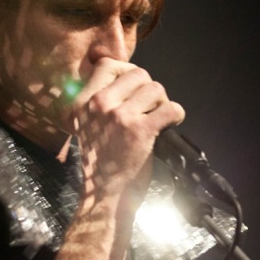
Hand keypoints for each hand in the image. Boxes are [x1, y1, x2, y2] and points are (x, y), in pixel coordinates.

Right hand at [71, 57, 184, 202]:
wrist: (105, 195)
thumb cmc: (100, 163)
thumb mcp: (87, 127)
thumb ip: (100, 102)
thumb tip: (127, 77)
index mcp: (82, 103)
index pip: (106, 64)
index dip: (127, 71)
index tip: (134, 88)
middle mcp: (98, 104)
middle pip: (137, 73)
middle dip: (148, 89)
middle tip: (149, 108)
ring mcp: (119, 116)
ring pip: (155, 88)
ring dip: (162, 102)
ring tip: (157, 119)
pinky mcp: (140, 130)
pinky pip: (170, 108)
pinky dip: (177, 114)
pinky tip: (171, 124)